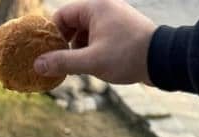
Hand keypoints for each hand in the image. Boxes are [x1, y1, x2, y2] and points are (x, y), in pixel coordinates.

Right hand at [33, 0, 156, 84]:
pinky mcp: (119, 29)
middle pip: (72, 23)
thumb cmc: (126, 56)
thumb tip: (37, 65)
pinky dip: (90, 49)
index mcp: (95, 7)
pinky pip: (96, 36)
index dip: (52, 35)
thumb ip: (63, 62)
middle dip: (65, 44)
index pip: (62, 16)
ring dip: (77, 49)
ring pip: (84, 32)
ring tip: (79, 67)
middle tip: (61, 63)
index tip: (47, 54)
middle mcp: (104, 7)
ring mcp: (113, 17)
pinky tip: (92, 64)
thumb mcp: (91, 62)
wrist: (160, 59)